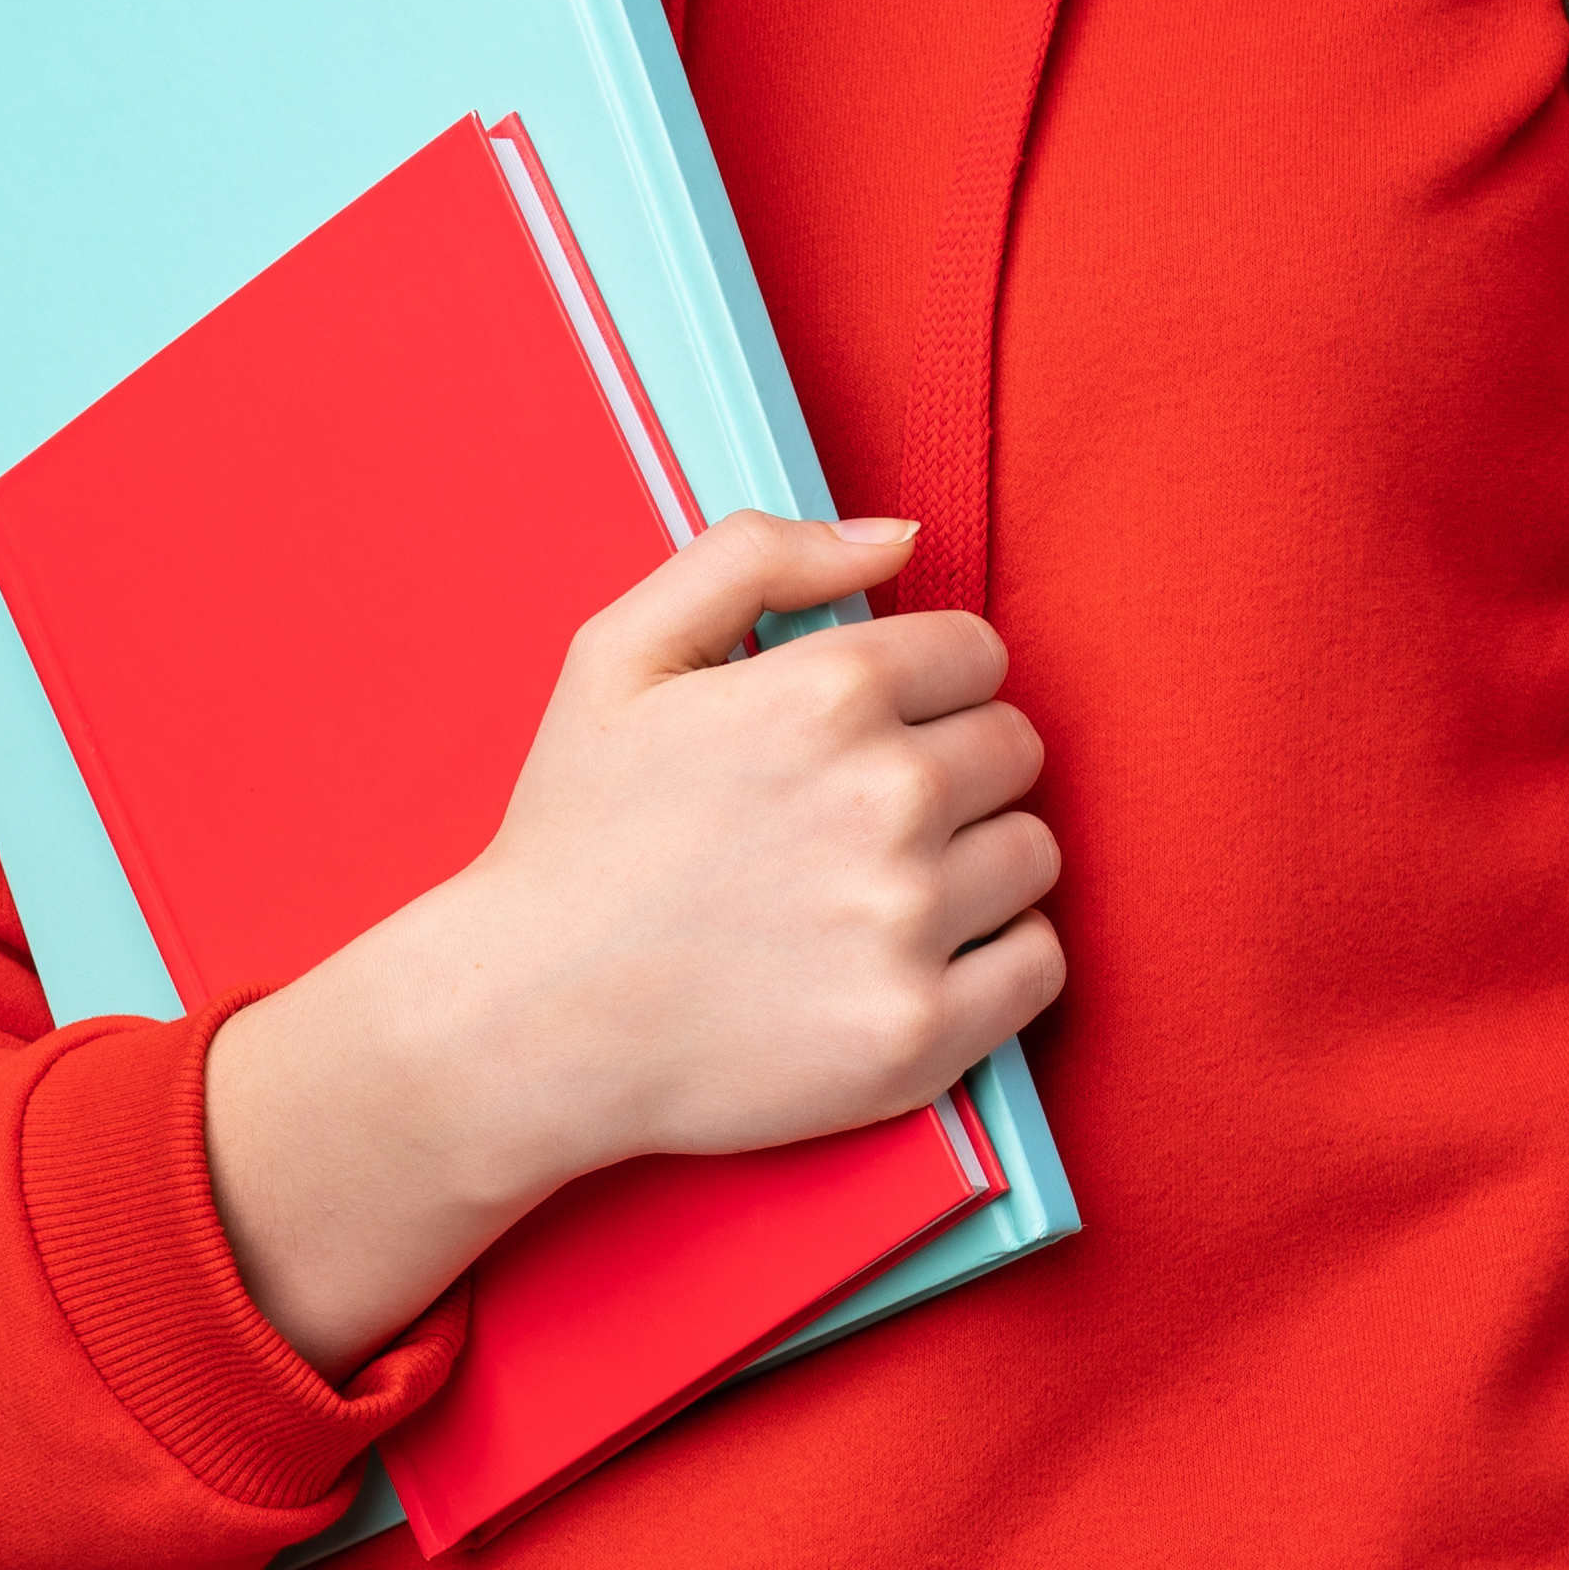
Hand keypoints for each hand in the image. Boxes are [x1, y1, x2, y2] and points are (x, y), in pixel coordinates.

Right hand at [201, 511, 1063, 1373]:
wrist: (529, 1021)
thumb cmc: (576, 834)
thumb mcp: (622, 650)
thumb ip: (758, 556)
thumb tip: (900, 536)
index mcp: (827, 691)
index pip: (980, 653)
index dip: (928, 684)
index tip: (876, 728)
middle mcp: (886, 799)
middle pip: (1014, 749)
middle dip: (954, 767)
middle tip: (864, 816)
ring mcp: (908, 922)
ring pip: (1033, 854)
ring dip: (978, 863)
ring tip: (879, 889)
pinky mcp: (921, 1034)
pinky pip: (1039, 966)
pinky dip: (997, 962)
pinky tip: (916, 958)